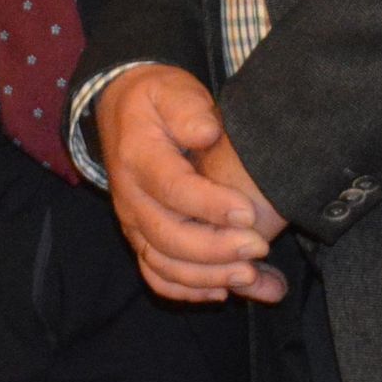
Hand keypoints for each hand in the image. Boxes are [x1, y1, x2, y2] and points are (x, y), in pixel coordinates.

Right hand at [95, 66, 284, 303]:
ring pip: (162, 263)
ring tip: (251, 277)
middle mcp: (130, 196)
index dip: (210, 206)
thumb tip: (207, 133)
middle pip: (167, 235)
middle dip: (216, 249)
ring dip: (206, 277)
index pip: (173, 189)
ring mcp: (132, 221)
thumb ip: (188, 109)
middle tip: (259, 248)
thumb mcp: (172, 90)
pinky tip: (224, 292)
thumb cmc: (158, 99)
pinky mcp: (140, 237)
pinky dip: (187, 291)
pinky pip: (156, 274)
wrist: (122, 111)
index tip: (248, 213)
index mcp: (138, 156)